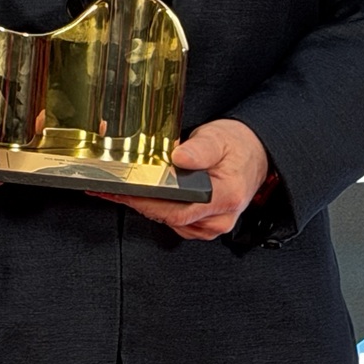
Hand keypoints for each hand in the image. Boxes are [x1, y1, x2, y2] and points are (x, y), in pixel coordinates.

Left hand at [99, 117, 270, 240]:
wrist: (255, 155)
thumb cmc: (237, 146)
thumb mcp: (219, 138)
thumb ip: (201, 149)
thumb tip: (181, 157)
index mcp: (225, 197)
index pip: (178, 209)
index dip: (147, 203)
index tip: (123, 191)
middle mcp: (219, 218)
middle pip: (169, 218)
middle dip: (137, 203)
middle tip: (109, 189)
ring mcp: (212, 225)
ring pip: (170, 221)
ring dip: (145, 206)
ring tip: (120, 189)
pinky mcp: (204, 224)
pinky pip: (175, 221)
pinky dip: (157, 208)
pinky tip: (142, 195)